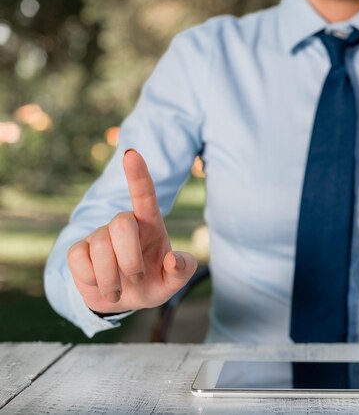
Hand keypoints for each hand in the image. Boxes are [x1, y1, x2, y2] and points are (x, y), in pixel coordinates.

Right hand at [67, 149, 197, 313]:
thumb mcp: (172, 282)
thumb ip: (182, 270)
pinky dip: (92, 279)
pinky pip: (79, 260)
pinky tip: (100, 284)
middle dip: (130, 259)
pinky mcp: (78, 249)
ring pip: (100, 247)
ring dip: (112, 278)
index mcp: (150, 224)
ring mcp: (99, 235)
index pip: (144, 195)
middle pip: (121, 224)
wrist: (123, 301)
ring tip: (119, 292)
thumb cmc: (152, 282)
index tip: (132, 154)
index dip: (138, 175)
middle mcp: (123, 224)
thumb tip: (172, 259)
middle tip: (137, 280)